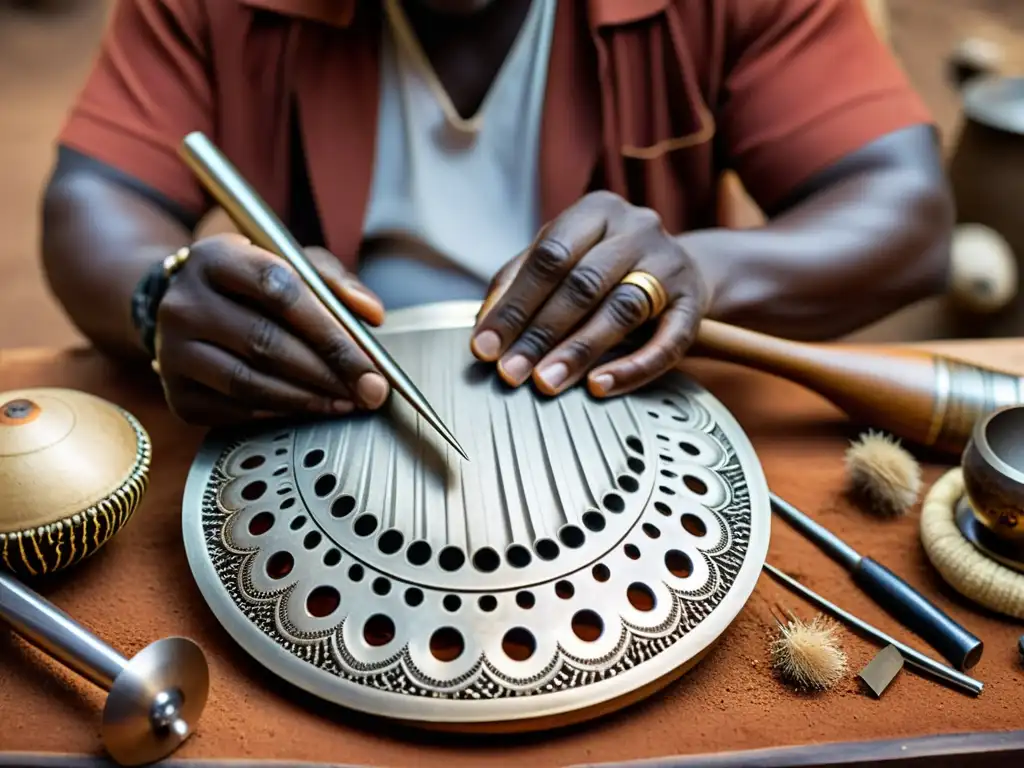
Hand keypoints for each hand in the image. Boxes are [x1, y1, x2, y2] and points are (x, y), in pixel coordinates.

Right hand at [154, 234, 389, 424]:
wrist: (190, 312)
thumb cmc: (252, 287)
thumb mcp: (291, 265)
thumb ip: (335, 283)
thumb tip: (371, 314)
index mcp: (216, 258)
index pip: (278, 291)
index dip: (329, 331)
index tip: (370, 362)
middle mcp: (184, 302)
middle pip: (265, 342)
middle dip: (328, 372)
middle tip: (368, 391)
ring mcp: (173, 350)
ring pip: (249, 382)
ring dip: (307, 398)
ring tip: (346, 402)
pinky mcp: (177, 392)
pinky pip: (235, 409)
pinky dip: (280, 413)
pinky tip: (310, 408)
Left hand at [470, 191, 709, 397]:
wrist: (680, 270)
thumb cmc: (604, 267)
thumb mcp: (563, 258)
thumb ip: (520, 281)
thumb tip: (485, 325)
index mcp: (597, 211)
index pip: (548, 256)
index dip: (515, 304)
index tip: (486, 346)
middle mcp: (638, 229)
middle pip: (583, 283)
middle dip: (541, 332)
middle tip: (511, 372)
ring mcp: (671, 264)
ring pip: (621, 309)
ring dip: (579, 350)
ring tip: (547, 382)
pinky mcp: (694, 303)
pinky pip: (667, 342)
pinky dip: (632, 368)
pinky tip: (599, 386)